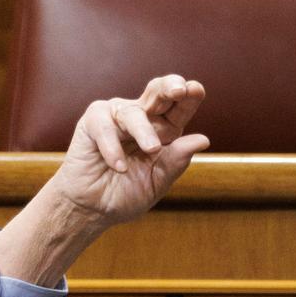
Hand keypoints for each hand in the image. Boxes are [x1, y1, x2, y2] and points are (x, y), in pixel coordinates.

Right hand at [0, 75, 209, 285]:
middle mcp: (141, 117)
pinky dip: (112, 147)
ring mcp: (116, 117)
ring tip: (152, 150)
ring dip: (144, 131)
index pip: (179, 108)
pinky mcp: (92, 123)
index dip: (189, 97)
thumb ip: (177, 161)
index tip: (197, 89)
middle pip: (158, 93)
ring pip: (133, 114)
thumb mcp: (158, 181)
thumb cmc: (126, 193)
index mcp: (163, 130)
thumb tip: (203, 140)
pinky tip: (119, 166)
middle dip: (170, 87)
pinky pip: (104, 127)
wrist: (93, 209)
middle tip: (181, 89)